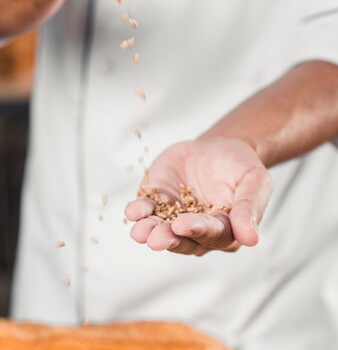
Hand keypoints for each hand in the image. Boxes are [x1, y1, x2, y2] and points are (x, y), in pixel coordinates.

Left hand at [125, 137, 271, 255]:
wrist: (217, 147)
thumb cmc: (240, 165)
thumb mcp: (254, 180)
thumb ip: (250, 207)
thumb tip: (252, 239)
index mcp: (226, 230)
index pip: (212, 234)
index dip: (197, 229)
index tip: (182, 225)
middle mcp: (199, 231)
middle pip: (183, 238)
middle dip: (168, 238)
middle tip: (155, 238)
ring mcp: (176, 217)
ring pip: (161, 229)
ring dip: (149, 230)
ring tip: (139, 231)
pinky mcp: (159, 202)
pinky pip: (147, 210)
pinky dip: (139, 211)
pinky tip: (132, 212)